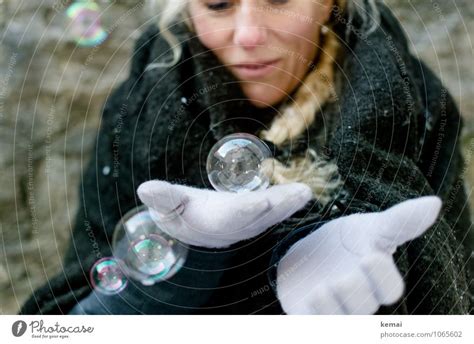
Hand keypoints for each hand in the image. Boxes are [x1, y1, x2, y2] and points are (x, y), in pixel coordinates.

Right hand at [137, 180, 312, 247]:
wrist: (189, 226)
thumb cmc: (177, 211)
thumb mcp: (166, 203)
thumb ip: (161, 197)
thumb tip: (145, 189)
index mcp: (211, 222)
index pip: (230, 217)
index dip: (245, 210)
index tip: (263, 200)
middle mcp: (232, 226)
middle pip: (259, 217)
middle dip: (280, 207)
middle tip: (301, 194)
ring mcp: (246, 224)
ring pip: (270, 216)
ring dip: (289, 205)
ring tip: (306, 193)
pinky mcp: (254, 218)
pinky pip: (273, 212)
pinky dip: (287, 203)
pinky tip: (302, 194)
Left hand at [276, 196, 441, 313]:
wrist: (307, 255)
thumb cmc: (346, 243)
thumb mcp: (367, 228)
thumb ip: (399, 221)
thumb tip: (434, 202)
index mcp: (377, 281)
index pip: (389, 288)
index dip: (382, 277)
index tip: (368, 256)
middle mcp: (359, 301)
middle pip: (365, 307)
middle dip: (355, 294)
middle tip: (341, 279)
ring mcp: (335, 311)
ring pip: (341, 321)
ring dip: (332, 309)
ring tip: (322, 289)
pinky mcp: (311, 316)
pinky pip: (315, 324)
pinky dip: (314, 315)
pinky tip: (309, 298)